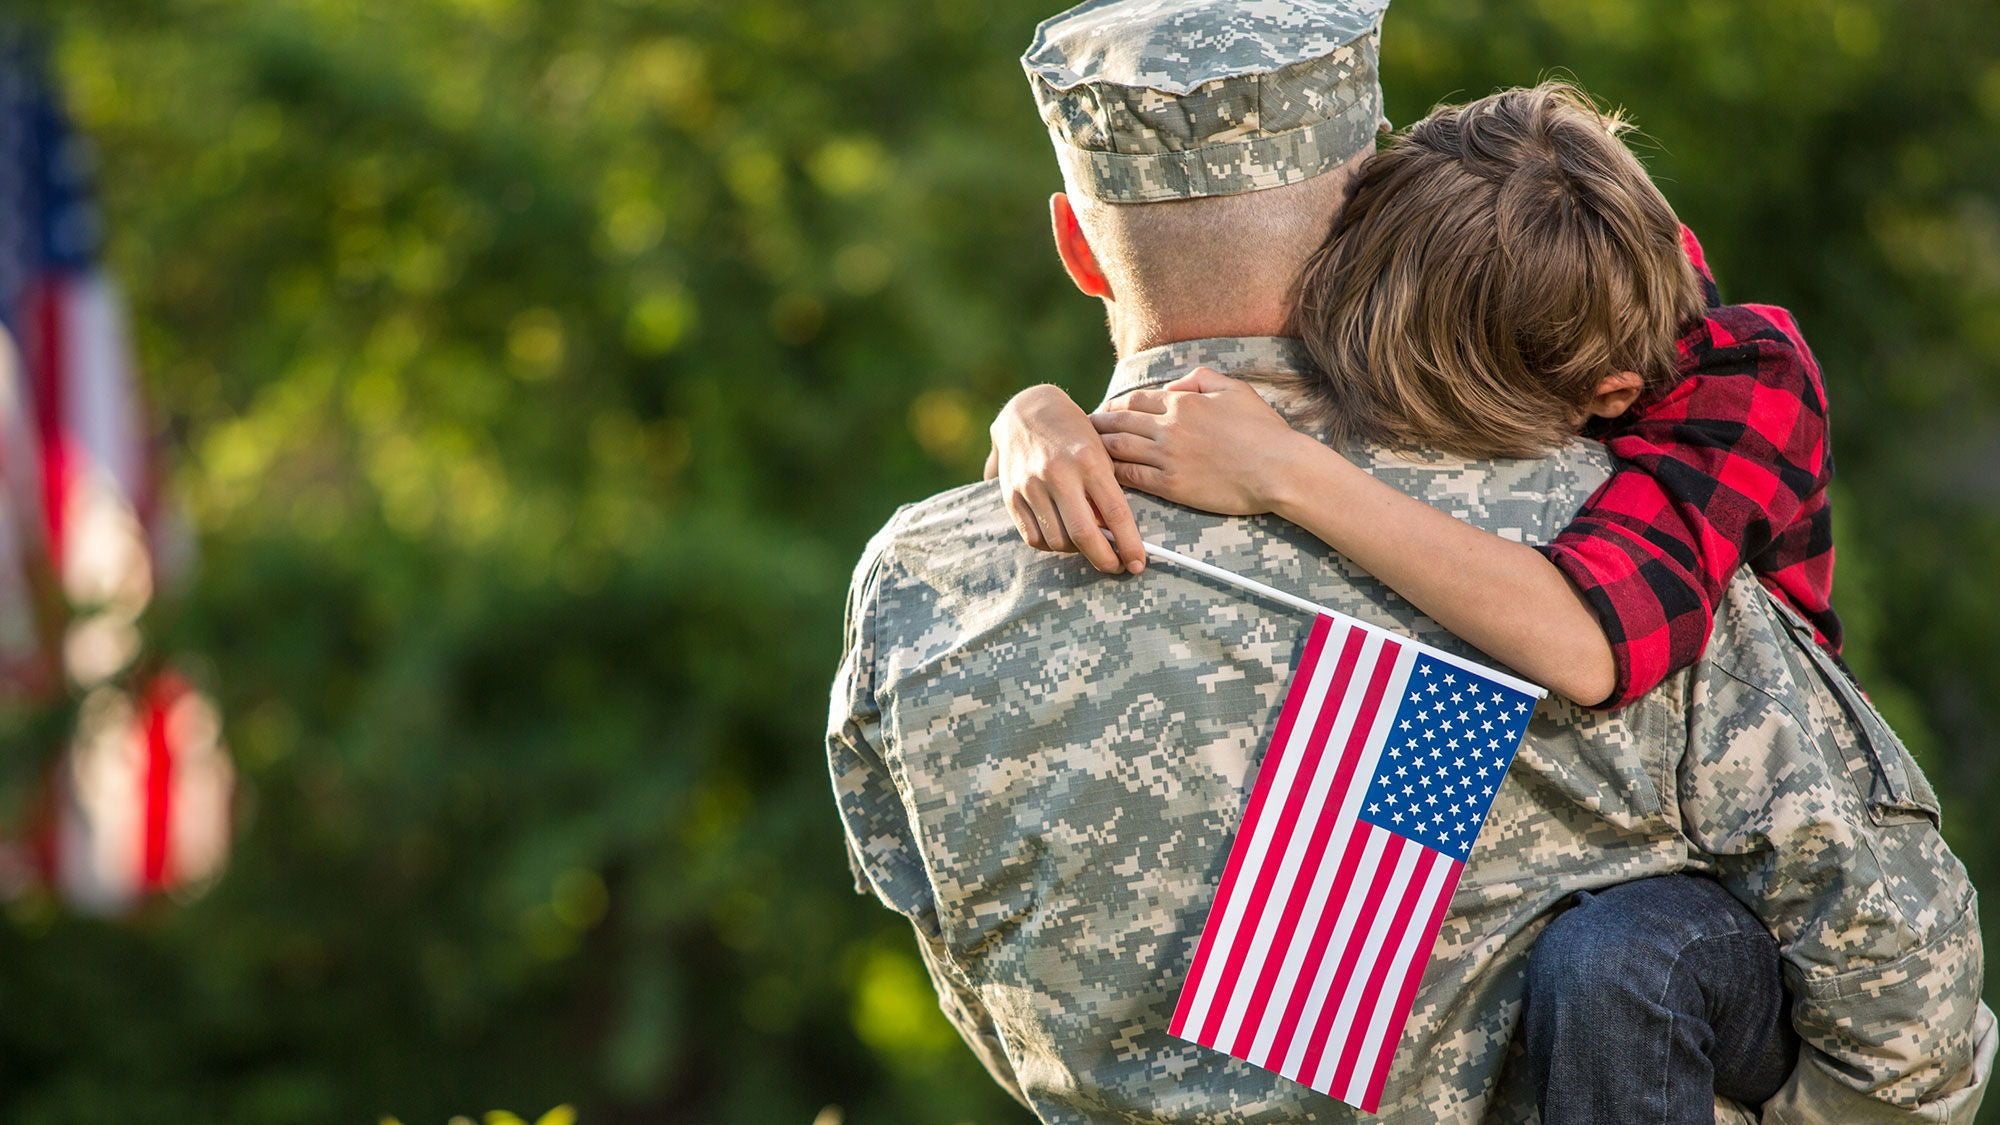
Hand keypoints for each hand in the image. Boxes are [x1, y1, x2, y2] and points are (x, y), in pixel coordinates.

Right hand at [990, 384, 1146, 573]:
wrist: (1027, 411)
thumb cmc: (1074, 434)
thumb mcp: (1099, 453)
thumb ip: (1106, 491)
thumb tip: (1113, 537)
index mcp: (1088, 459)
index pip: (1115, 512)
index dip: (1129, 544)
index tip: (1138, 563)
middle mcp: (1058, 473)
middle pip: (1083, 534)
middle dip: (1104, 559)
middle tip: (1115, 566)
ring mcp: (1031, 485)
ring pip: (1057, 540)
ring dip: (1076, 550)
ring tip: (1087, 543)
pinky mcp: (1010, 495)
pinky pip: (1033, 538)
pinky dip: (1051, 545)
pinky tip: (1062, 537)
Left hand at [1093, 367, 1315, 516]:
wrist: (1279, 469)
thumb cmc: (1263, 430)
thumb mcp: (1235, 389)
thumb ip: (1201, 378)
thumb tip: (1174, 386)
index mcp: (1182, 403)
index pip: (1135, 401)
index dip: (1114, 406)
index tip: (1103, 412)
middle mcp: (1169, 427)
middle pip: (1118, 422)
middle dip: (1096, 425)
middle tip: (1080, 430)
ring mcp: (1167, 457)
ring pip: (1118, 448)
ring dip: (1098, 448)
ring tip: (1083, 452)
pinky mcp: (1171, 485)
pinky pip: (1131, 477)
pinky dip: (1112, 474)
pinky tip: (1102, 475)